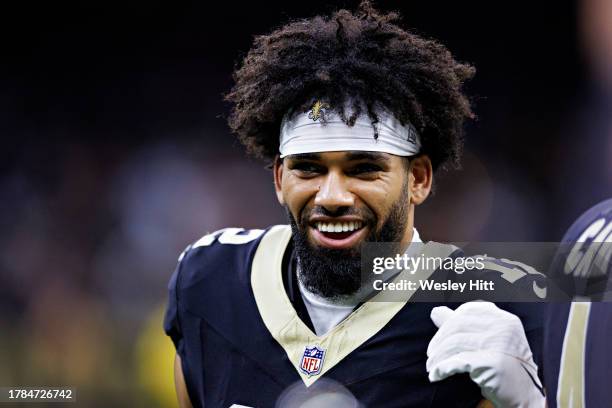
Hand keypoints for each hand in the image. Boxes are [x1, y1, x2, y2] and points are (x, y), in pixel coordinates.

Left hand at [426, 302, 544, 407]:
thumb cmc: (505, 367)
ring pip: (455, 344)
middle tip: (431, 354)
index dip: (450, 320)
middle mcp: (504, 328)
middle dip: (439, 340)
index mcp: (504, 319)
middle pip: (459, 325)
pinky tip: (436, 374)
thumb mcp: (488, 340)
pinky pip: (458, 362)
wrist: (526, 396)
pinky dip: (442, 368)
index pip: (469, 310)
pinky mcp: (492, 363)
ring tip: (432, 366)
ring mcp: (499, 345)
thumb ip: (463, 324)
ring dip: (438, 357)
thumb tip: (435, 311)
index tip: (441, 336)